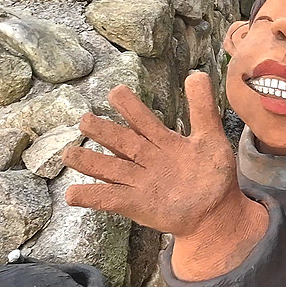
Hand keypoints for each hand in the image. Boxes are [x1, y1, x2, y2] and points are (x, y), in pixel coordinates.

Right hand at [63, 72, 267, 279]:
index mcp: (161, 141)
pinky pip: (109, 199)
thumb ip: (203, 108)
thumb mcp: (211, 138)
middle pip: (120, 141)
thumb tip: (196, 74)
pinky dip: (91, 197)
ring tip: (68, 154)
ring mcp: (139, 182)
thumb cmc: (213, 175)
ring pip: (109, 169)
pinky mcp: (136, 204)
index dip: (130, 107)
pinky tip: (71, 195)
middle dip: (103, 131)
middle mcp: (146, 158)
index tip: (116, 92)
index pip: (142, 120)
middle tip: (84, 120)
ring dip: (89, 162)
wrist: (217, 212)